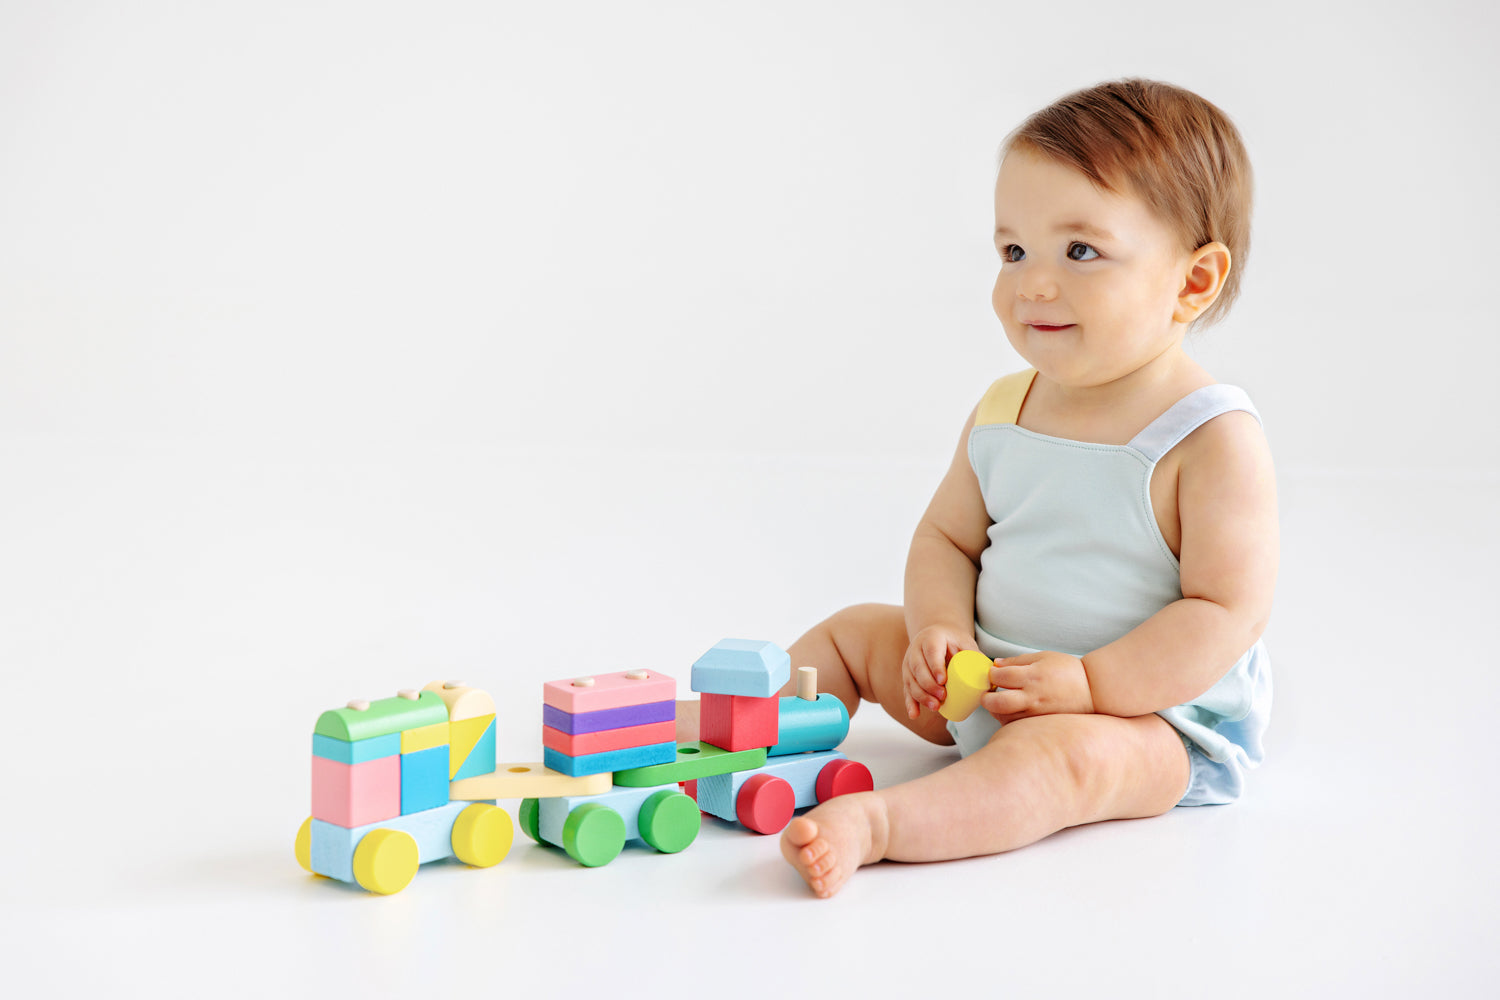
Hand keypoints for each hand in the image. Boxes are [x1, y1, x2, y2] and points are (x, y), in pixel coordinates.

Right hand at [902, 625, 978, 719]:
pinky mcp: (907, 674)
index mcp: (931, 638)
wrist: (937, 635)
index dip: (935, 667)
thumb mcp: (965, 642)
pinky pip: (907, 689)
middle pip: (918, 668)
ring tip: (935, 707)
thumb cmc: (954, 641)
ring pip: (911, 680)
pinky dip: (910, 703)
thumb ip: (977, 656)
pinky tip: (914, 714)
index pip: (931, 651)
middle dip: (929, 685)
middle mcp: (916, 649)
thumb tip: (994, 676)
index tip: (943, 681)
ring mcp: (909, 662)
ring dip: (921, 696)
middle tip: (943, 697)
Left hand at [981, 650, 1095, 723]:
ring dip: (996, 711)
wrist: (1093, 691)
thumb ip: (1017, 661)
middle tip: (987, 694)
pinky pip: (1017, 726)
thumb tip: (996, 664)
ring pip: (1005, 718)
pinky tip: (1010, 712)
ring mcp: (1037, 713)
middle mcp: (1033, 697)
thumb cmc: (1068, 671)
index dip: (991, 675)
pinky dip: (1008, 720)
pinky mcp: (1041, 724)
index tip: (993, 674)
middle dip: (986, 699)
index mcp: (1033, 676)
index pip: (1000, 677)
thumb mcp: (1043, 657)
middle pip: (997, 703)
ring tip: (998, 703)